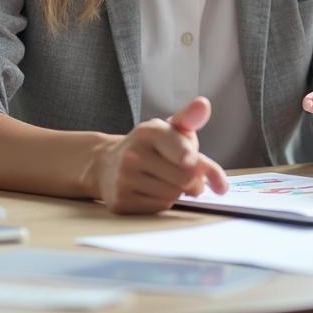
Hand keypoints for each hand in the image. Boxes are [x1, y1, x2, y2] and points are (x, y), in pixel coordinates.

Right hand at [92, 96, 227, 213]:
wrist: (108, 164)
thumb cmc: (150, 146)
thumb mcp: (169, 128)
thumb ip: (191, 118)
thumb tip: (204, 104)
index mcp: (148, 131)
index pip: (177, 148)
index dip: (188, 156)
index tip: (189, 159)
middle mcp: (133, 154)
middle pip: (185, 177)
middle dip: (191, 176)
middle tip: (182, 169)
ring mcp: (124, 179)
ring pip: (174, 194)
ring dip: (178, 190)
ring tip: (164, 178)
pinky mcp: (121, 202)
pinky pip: (160, 207)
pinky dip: (163, 201)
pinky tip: (151, 189)